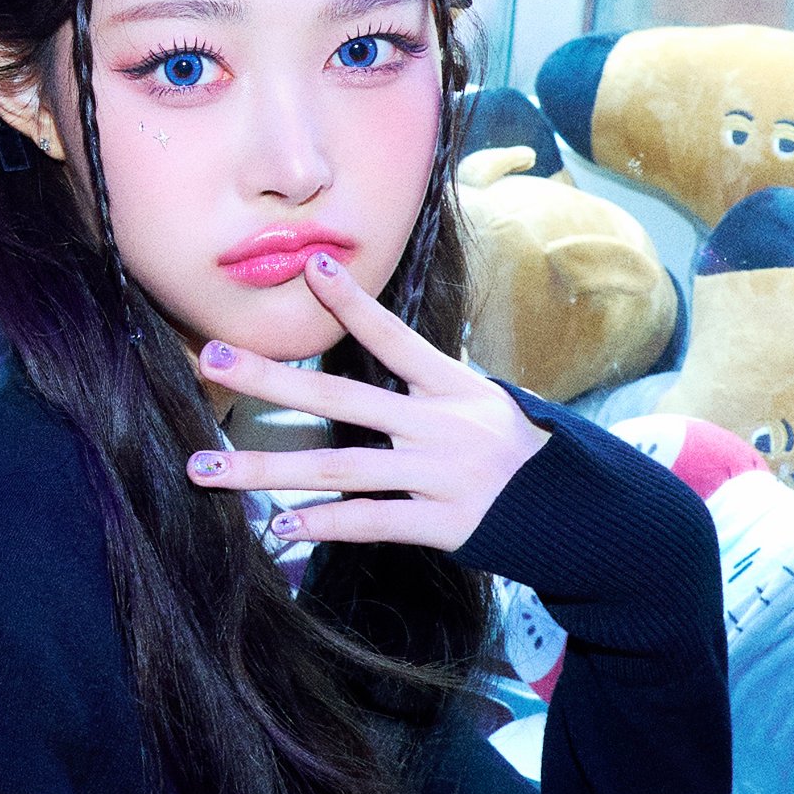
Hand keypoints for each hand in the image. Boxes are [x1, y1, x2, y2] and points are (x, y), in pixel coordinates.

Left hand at [185, 253, 548, 549]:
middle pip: (343, 396)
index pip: (394, 337)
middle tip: (209, 357)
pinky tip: (277, 527)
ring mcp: (441, 475)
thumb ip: (428, 386)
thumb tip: (374, 353)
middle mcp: (442, 425)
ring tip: (205, 469)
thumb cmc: (525, 453)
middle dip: (269, 377)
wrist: (587, 516)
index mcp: (454, 386)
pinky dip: (323, 525)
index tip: (310, 266)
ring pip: (340, 468)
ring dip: (266, 470)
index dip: (352, 302)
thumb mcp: (487, 404)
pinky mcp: (444, 525)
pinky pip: (372, 523)